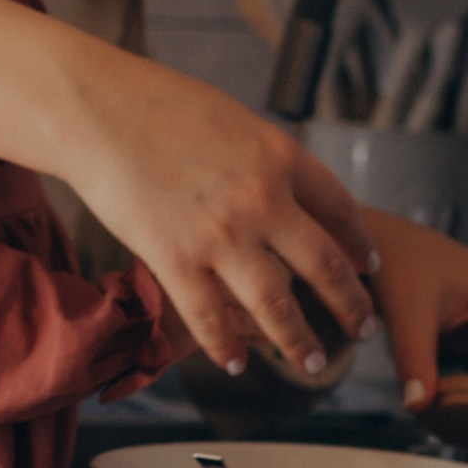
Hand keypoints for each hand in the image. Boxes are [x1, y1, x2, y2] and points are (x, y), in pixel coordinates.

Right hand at [57, 62, 379, 380]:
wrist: (98, 111)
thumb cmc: (156, 104)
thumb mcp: (233, 120)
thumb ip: (263, 158)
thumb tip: (281, 185)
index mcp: (280, 157)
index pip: (340, 210)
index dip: (360, 244)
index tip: (370, 267)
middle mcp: (262, 200)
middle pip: (324, 265)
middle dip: (350, 304)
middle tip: (364, 327)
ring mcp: (219, 234)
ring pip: (275, 304)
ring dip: (298, 341)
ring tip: (313, 363)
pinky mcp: (174, 259)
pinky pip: (208, 317)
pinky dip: (225, 347)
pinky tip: (235, 364)